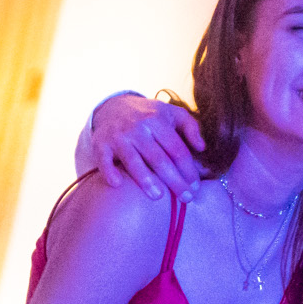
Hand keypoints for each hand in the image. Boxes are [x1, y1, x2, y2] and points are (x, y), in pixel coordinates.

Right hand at [88, 93, 203, 201]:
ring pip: (133, 161)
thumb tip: (202, 148)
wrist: (113, 105)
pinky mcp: (100, 143)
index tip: (195, 187)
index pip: (177, 149)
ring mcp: (118, 136)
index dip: (188, 169)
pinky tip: (118, 185)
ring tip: (158, 197)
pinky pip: (103, 160)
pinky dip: (109, 171)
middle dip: (174, 180)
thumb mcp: (171, 113)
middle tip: (186, 198)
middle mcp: (137, 127)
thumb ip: (190, 127)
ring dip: (146, 180)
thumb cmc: (148, 115)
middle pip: (159, 159)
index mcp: (157, 120)